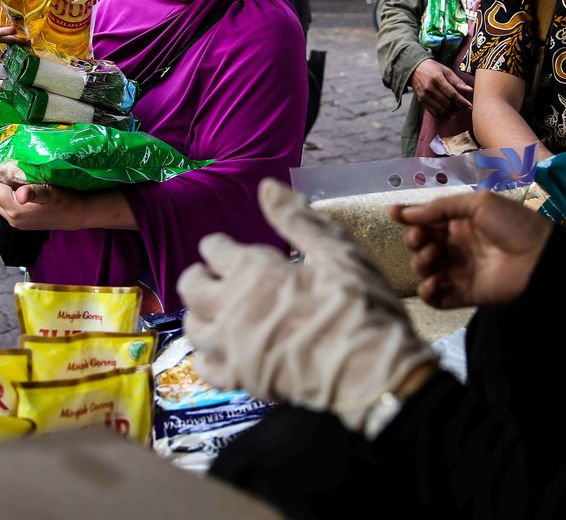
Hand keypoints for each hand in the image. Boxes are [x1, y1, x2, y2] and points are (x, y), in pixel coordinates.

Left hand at [0, 160, 80, 229]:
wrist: (77, 215)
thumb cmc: (64, 200)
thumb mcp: (50, 192)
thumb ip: (34, 192)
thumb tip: (20, 194)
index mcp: (17, 209)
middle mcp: (13, 218)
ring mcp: (17, 222)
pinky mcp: (22, 224)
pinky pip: (4, 208)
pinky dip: (0, 197)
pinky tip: (4, 189)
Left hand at [179, 179, 437, 436]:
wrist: (373, 372)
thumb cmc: (359, 305)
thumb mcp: (335, 251)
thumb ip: (296, 218)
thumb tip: (266, 185)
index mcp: (251, 270)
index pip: (213, 249)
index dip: (218, 245)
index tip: (225, 248)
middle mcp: (230, 307)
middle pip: (191, 286)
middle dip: (199, 276)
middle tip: (215, 276)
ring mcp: (231, 347)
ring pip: (193, 327)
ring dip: (200, 314)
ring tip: (217, 310)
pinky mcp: (240, 380)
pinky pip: (204, 368)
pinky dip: (206, 356)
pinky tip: (220, 350)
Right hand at [390, 190, 552, 308]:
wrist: (541, 257)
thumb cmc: (514, 224)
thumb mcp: (478, 203)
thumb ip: (440, 208)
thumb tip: (405, 213)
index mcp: (459, 223)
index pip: (426, 221)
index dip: (409, 217)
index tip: (394, 214)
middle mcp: (456, 247)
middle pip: (421, 245)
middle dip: (414, 240)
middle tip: (421, 238)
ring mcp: (459, 271)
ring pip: (424, 270)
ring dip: (420, 262)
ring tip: (433, 257)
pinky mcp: (464, 294)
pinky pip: (436, 297)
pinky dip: (428, 292)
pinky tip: (433, 282)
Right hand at [410, 59, 472, 117]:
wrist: (414, 69)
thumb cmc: (432, 68)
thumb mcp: (446, 70)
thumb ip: (457, 81)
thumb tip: (470, 90)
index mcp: (437, 78)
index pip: (452, 94)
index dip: (462, 101)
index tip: (469, 106)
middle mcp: (429, 88)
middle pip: (447, 103)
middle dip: (457, 107)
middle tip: (463, 106)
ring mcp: (424, 96)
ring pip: (440, 110)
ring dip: (450, 112)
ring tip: (456, 110)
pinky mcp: (421, 101)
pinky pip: (433, 112)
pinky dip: (442, 116)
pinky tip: (449, 115)